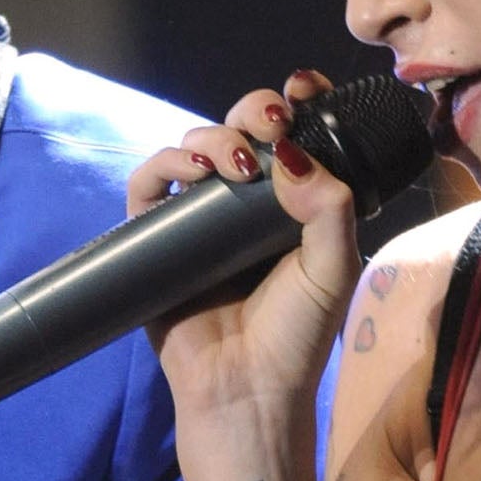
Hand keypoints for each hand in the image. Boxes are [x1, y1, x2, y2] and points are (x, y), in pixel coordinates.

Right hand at [127, 71, 362, 428]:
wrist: (247, 393)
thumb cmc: (296, 337)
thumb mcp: (333, 267)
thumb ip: (329, 206)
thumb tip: (291, 151)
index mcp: (294, 204)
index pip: (294, 135)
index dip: (297, 101)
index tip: (304, 87)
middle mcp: (246, 205)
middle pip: (242, 128)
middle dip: (254, 111)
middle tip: (271, 123)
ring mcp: (199, 220)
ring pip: (194, 148)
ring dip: (213, 138)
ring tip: (234, 165)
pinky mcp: (157, 240)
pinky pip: (147, 187)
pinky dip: (163, 166)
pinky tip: (190, 173)